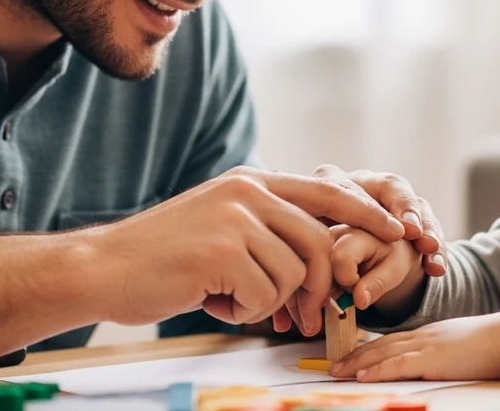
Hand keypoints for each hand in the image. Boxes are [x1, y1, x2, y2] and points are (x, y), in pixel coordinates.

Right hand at [86, 167, 404, 332]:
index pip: (326, 192)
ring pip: (293, 273)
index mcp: (251, 182)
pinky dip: (243, 312)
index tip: (396, 230)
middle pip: (319, 242)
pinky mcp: (224, 249)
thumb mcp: (220, 226)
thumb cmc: (162, 259)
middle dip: (320, 287)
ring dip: (267, 302)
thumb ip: (266, 231)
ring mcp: (236, 217)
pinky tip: (211, 302)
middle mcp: (248, 191)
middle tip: (305, 318)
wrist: (104, 268)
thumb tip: (318, 265)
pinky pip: (264, 295)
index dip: (365, 213)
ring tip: (228, 299)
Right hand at [271, 224, 425, 334]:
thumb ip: (379, 282)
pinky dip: (283, 298)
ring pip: (291, 270)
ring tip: (304, 327)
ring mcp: (308, 240)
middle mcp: (326, 229)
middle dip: (308, 300)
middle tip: (313, 328)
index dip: (347, 282)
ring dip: (293, 304)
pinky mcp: (297, 251)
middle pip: (308, 263)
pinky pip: (284, 272)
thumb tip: (359, 300)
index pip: (340, 257)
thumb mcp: (395, 268)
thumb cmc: (390, 256)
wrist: (382, 247)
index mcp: (353, 228)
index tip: (354, 291)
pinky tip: (283, 322)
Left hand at [312, 165, 448, 277]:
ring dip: (426, 227)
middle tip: (412, 231)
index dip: (364, 208)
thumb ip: (304, 259)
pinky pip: (431, 229)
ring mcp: (395, 200)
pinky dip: (436, 250)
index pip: (349, 186)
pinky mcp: (416, 218)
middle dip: (405, 208)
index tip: (376, 227)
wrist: (334, 244)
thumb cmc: (313, 246)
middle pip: (391, 185)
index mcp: (334, 183)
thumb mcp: (306, 248)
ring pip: (417, 204)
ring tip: (430, 249)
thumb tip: (293, 299)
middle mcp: (368, 184)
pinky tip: (436, 268)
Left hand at [330, 309, 499, 381]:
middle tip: (334, 365)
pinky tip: (362, 376)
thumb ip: (444, 353)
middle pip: (381, 344)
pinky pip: (398, 364)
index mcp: (430, 334)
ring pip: (383, 353)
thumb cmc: (493, 345)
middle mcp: (423, 336)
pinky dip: (377, 370)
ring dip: (358, 363)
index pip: (392, 340)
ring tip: (337, 371)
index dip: (370, 348)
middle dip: (356, 355)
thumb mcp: (462, 346)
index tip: (353, 357)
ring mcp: (426, 345)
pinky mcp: (432, 359)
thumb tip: (436, 364)